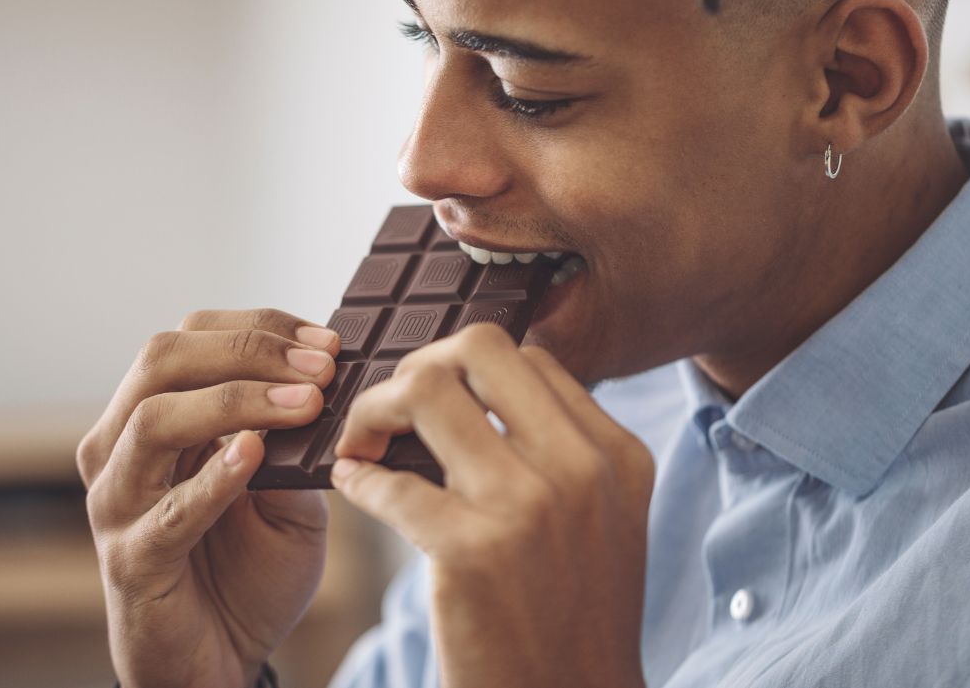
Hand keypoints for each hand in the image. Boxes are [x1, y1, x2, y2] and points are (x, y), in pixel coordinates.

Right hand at [77, 308, 340, 687]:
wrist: (220, 663)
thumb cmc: (248, 572)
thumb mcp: (287, 495)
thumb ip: (292, 444)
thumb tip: (327, 386)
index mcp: (155, 417)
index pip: (191, 339)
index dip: (259, 328)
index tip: (326, 341)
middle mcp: (123, 448)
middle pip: (161, 360)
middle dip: (247, 351)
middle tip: (320, 367)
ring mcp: (118, 503)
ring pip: (152, 420)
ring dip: (234, 400)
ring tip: (302, 404)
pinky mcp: (131, 559)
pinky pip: (166, 511)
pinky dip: (211, 477)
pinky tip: (253, 454)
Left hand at [330, 324, 652, 687]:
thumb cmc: (571, 620)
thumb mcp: (600, 523)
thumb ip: (558, 456)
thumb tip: (472, 395)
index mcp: (614, 455)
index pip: (529, 358)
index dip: (465, 368)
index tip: (431, 402)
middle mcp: (580, 468)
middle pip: (480, 349)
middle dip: (418, 367)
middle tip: (390, 411)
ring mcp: (528, 506)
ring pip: (427, 390)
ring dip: (375, 409)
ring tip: (362, 443)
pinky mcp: (471, 552)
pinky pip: (388, 481)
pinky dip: (358, 478)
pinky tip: (355, 487)